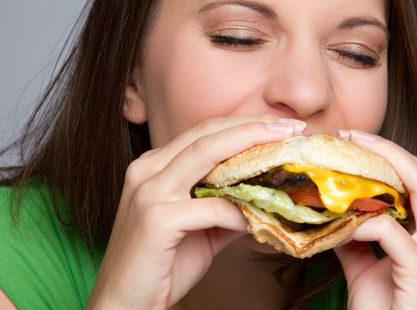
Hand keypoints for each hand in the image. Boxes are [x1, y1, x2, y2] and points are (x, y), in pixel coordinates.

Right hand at [86, 115, 305, 309]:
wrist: (123, 302)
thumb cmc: (160, 265)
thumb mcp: (199, 231)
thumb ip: (226, 209)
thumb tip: (266, 199)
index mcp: (154, 166)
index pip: (203, 133)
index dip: (242, 125)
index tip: (280, 126)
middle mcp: (147, 169)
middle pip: (206, 134)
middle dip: (252, 127)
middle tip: (293, 127)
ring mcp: (148, 191)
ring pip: (206, 155)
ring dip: (250, 149)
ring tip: (285, 152)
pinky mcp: (155, 218)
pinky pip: (209, 207)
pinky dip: (238, 211)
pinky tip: (258, 219)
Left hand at [335, 130, 416, 309]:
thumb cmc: (384, 309)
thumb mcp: (364, 266)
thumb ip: (355, 239)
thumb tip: (332, 216)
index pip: (415, 178)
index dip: (386, 155)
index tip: (349, 140)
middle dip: (386, 148)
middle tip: (347, 136)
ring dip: (381, 169)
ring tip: (345, 158)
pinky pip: (392, 232)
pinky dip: (364, 221)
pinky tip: (341, 223)